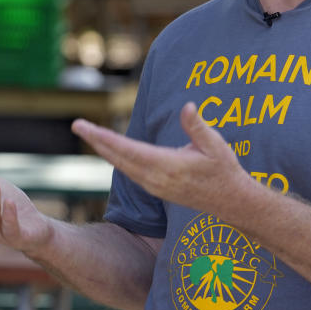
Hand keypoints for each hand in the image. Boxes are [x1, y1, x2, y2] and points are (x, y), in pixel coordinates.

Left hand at [71, 102, 252, 213]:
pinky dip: (116, 159)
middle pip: (118, 158)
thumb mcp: (216, 145)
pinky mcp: (157, 189)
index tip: (86, 127)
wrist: (233, 203)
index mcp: (167, 166)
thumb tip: (188, 106)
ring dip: (104, 150)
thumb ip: (198, 126)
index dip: (105, 138)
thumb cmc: (225, 171)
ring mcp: (155, 186)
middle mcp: (156, 179)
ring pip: (122, 167)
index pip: (128, 150)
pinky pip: (130, 172)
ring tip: (89, 134)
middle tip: (77, 125)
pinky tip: (110, 151)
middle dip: (97, 141)